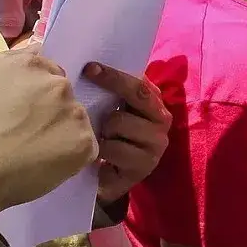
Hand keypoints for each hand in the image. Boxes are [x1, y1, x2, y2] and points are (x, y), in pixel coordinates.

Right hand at [0, 46, 97, 219]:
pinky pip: (84, 147)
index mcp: (31, 64)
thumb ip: (6, 63)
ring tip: (33, 153)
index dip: (34, 92)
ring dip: (60, 131)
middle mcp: (58, 84)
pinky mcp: (83, 144)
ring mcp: (74, 113)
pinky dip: (70, 156)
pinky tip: (46, 165)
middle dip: (48, 110)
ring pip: (74, 120)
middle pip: (62, 94)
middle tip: (25, 133)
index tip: (22, 110)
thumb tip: (32, 50)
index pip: (46, 70)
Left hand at [86, 63, 171, 202]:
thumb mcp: (116, 110)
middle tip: (84, 93)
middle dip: (108, 92)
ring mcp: (155, 148)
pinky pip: (112, 149)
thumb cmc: (113, 137)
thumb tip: (91, 68)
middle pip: (135, 97)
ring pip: (118, 122)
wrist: (110, 178)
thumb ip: (114, 92)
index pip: (139, 83)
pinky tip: (98, 155)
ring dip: (101, 128)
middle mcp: (162, 123)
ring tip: (99, 137)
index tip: (90, 68)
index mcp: (156, 104)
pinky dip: (99, 150)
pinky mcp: (141, 169)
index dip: (114, 75)